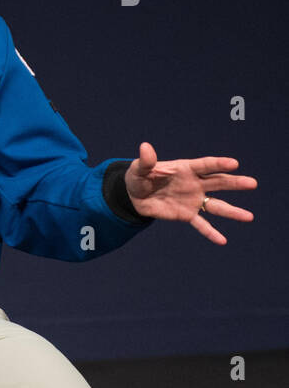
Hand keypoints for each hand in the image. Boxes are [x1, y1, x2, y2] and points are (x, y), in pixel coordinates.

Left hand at [124, 141, 256, 244]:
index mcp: (186, 169)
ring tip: (249, 217)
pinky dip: (210, 232)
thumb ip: (146, 161)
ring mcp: (193, 200)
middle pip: (218, 183)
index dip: (219, 164)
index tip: (234, 163)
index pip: (205, 165)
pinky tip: (222, 241)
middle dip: (234, 183)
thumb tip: (145, 147)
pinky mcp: (186, 214)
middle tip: (252, 184)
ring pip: (216, 205)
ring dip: (232, 211)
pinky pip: (201, 224)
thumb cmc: (139, 177)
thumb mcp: (139, 168)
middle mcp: (195, 184)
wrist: (134, 196)